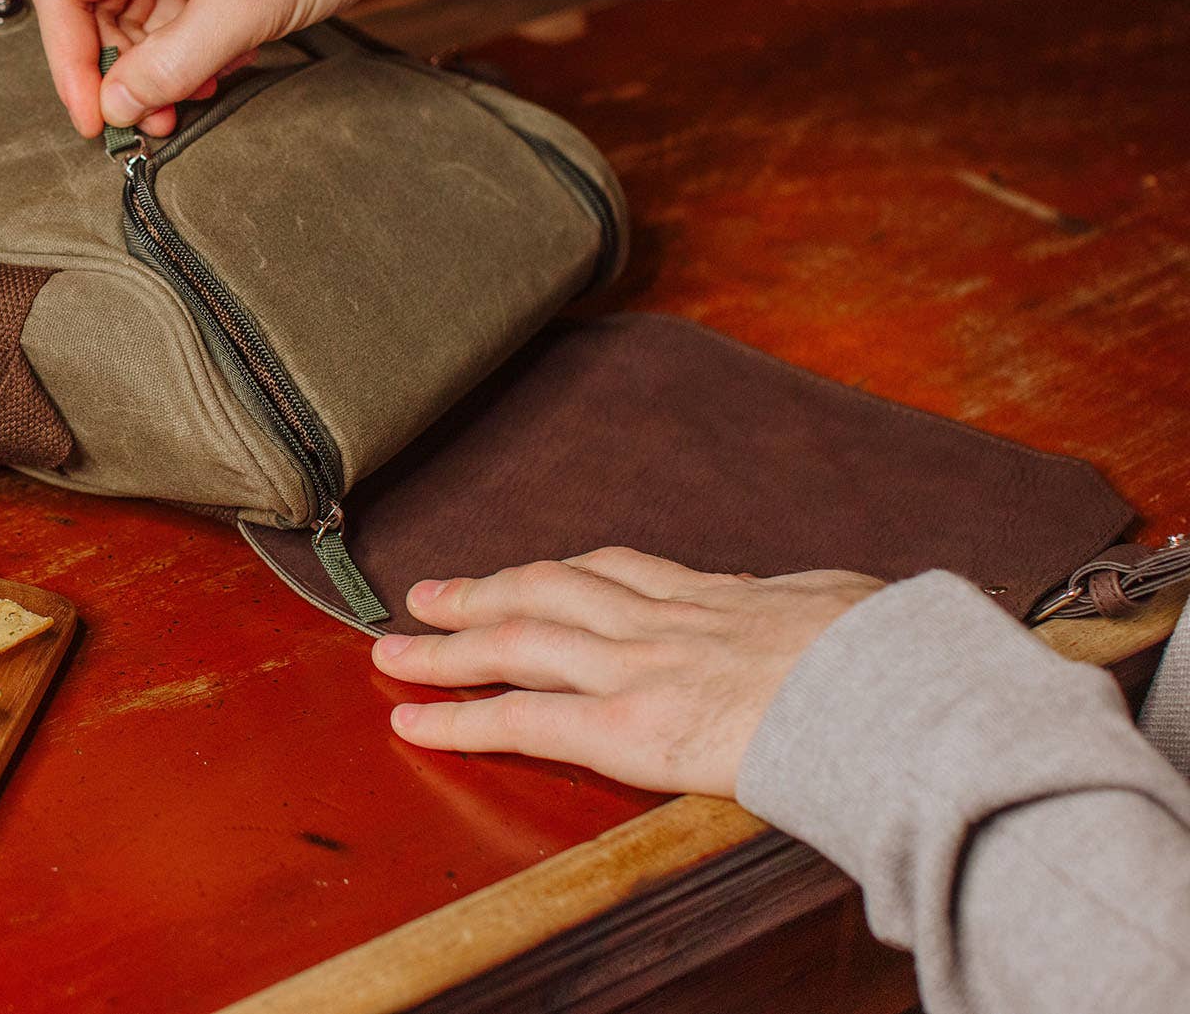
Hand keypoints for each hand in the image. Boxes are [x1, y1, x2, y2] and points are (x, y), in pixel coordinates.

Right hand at [29, 0, 418, 137]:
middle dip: (124, 67)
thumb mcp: (243, 8)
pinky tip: (217, 66)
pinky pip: (173, 1)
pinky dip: (188, 41)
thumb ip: (170, 66)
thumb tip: (118, 105)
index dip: (71, 63)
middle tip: (152, 117)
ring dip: (160, 61)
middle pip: (95, 2)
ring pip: (136, 8)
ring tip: (195, 95)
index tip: (95, 116)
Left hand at [371, 548, 882, 797]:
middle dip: (486, 591)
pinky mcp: (627, 725)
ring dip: (449, 644)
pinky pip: (522, 716)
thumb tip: (835, 602)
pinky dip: (458, 716)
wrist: (901, 693)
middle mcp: (667, 622)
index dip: (570, 574)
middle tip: (433, 594)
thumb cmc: (901, 661)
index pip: (627, 574)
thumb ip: (822, 610)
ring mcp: (640, 668)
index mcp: (726, 598)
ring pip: (518, 640)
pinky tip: (413, 720)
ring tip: (398, 647)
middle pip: (552, 590)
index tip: (540, 575)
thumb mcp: (860, 610)